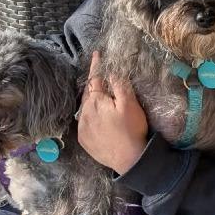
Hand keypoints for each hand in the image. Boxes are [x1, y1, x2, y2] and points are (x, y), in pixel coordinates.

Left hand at [77, 52, 148, 174]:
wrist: (129, 160)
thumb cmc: (131, 130)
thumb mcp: (130, 104)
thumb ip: (119, 85)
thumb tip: (111, 71)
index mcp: (95, 102)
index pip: (94, 78)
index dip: (96, 65)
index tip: (96, 54)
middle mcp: (84, 113)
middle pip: (88, 93)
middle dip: (93, 84)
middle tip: (100, 76)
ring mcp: (82, 127)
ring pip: (84, 108)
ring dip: (90, 100)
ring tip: (99, 98)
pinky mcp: (84, 140)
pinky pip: (84, 122)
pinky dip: (89, 115)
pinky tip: (97, 118)